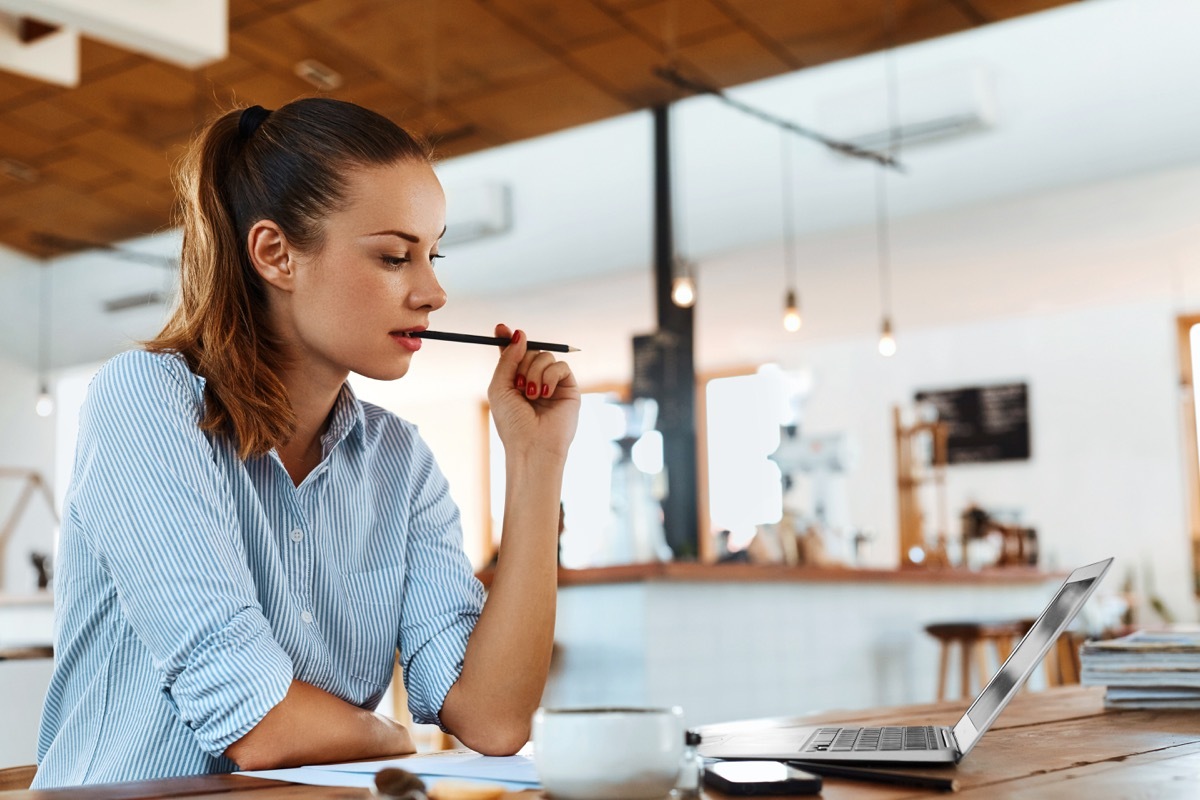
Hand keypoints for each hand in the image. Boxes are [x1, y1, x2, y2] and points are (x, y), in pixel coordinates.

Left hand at [487, 323, 579, 462]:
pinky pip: (561, 366)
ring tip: (531, 394)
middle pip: (530, 350)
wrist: (533, 445)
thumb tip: (520, 333)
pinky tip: (545, 394)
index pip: (514, 353)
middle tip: (519, 382)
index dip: (508, 339)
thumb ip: (507, 359)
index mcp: (515, 381)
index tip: (500, 328)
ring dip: (534, 372)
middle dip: (522, 361)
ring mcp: (553, 384)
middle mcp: (534, 380)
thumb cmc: (512, 423)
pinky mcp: (569, 388)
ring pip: (545, 356)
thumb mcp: (500, 387)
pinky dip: (550, 377)